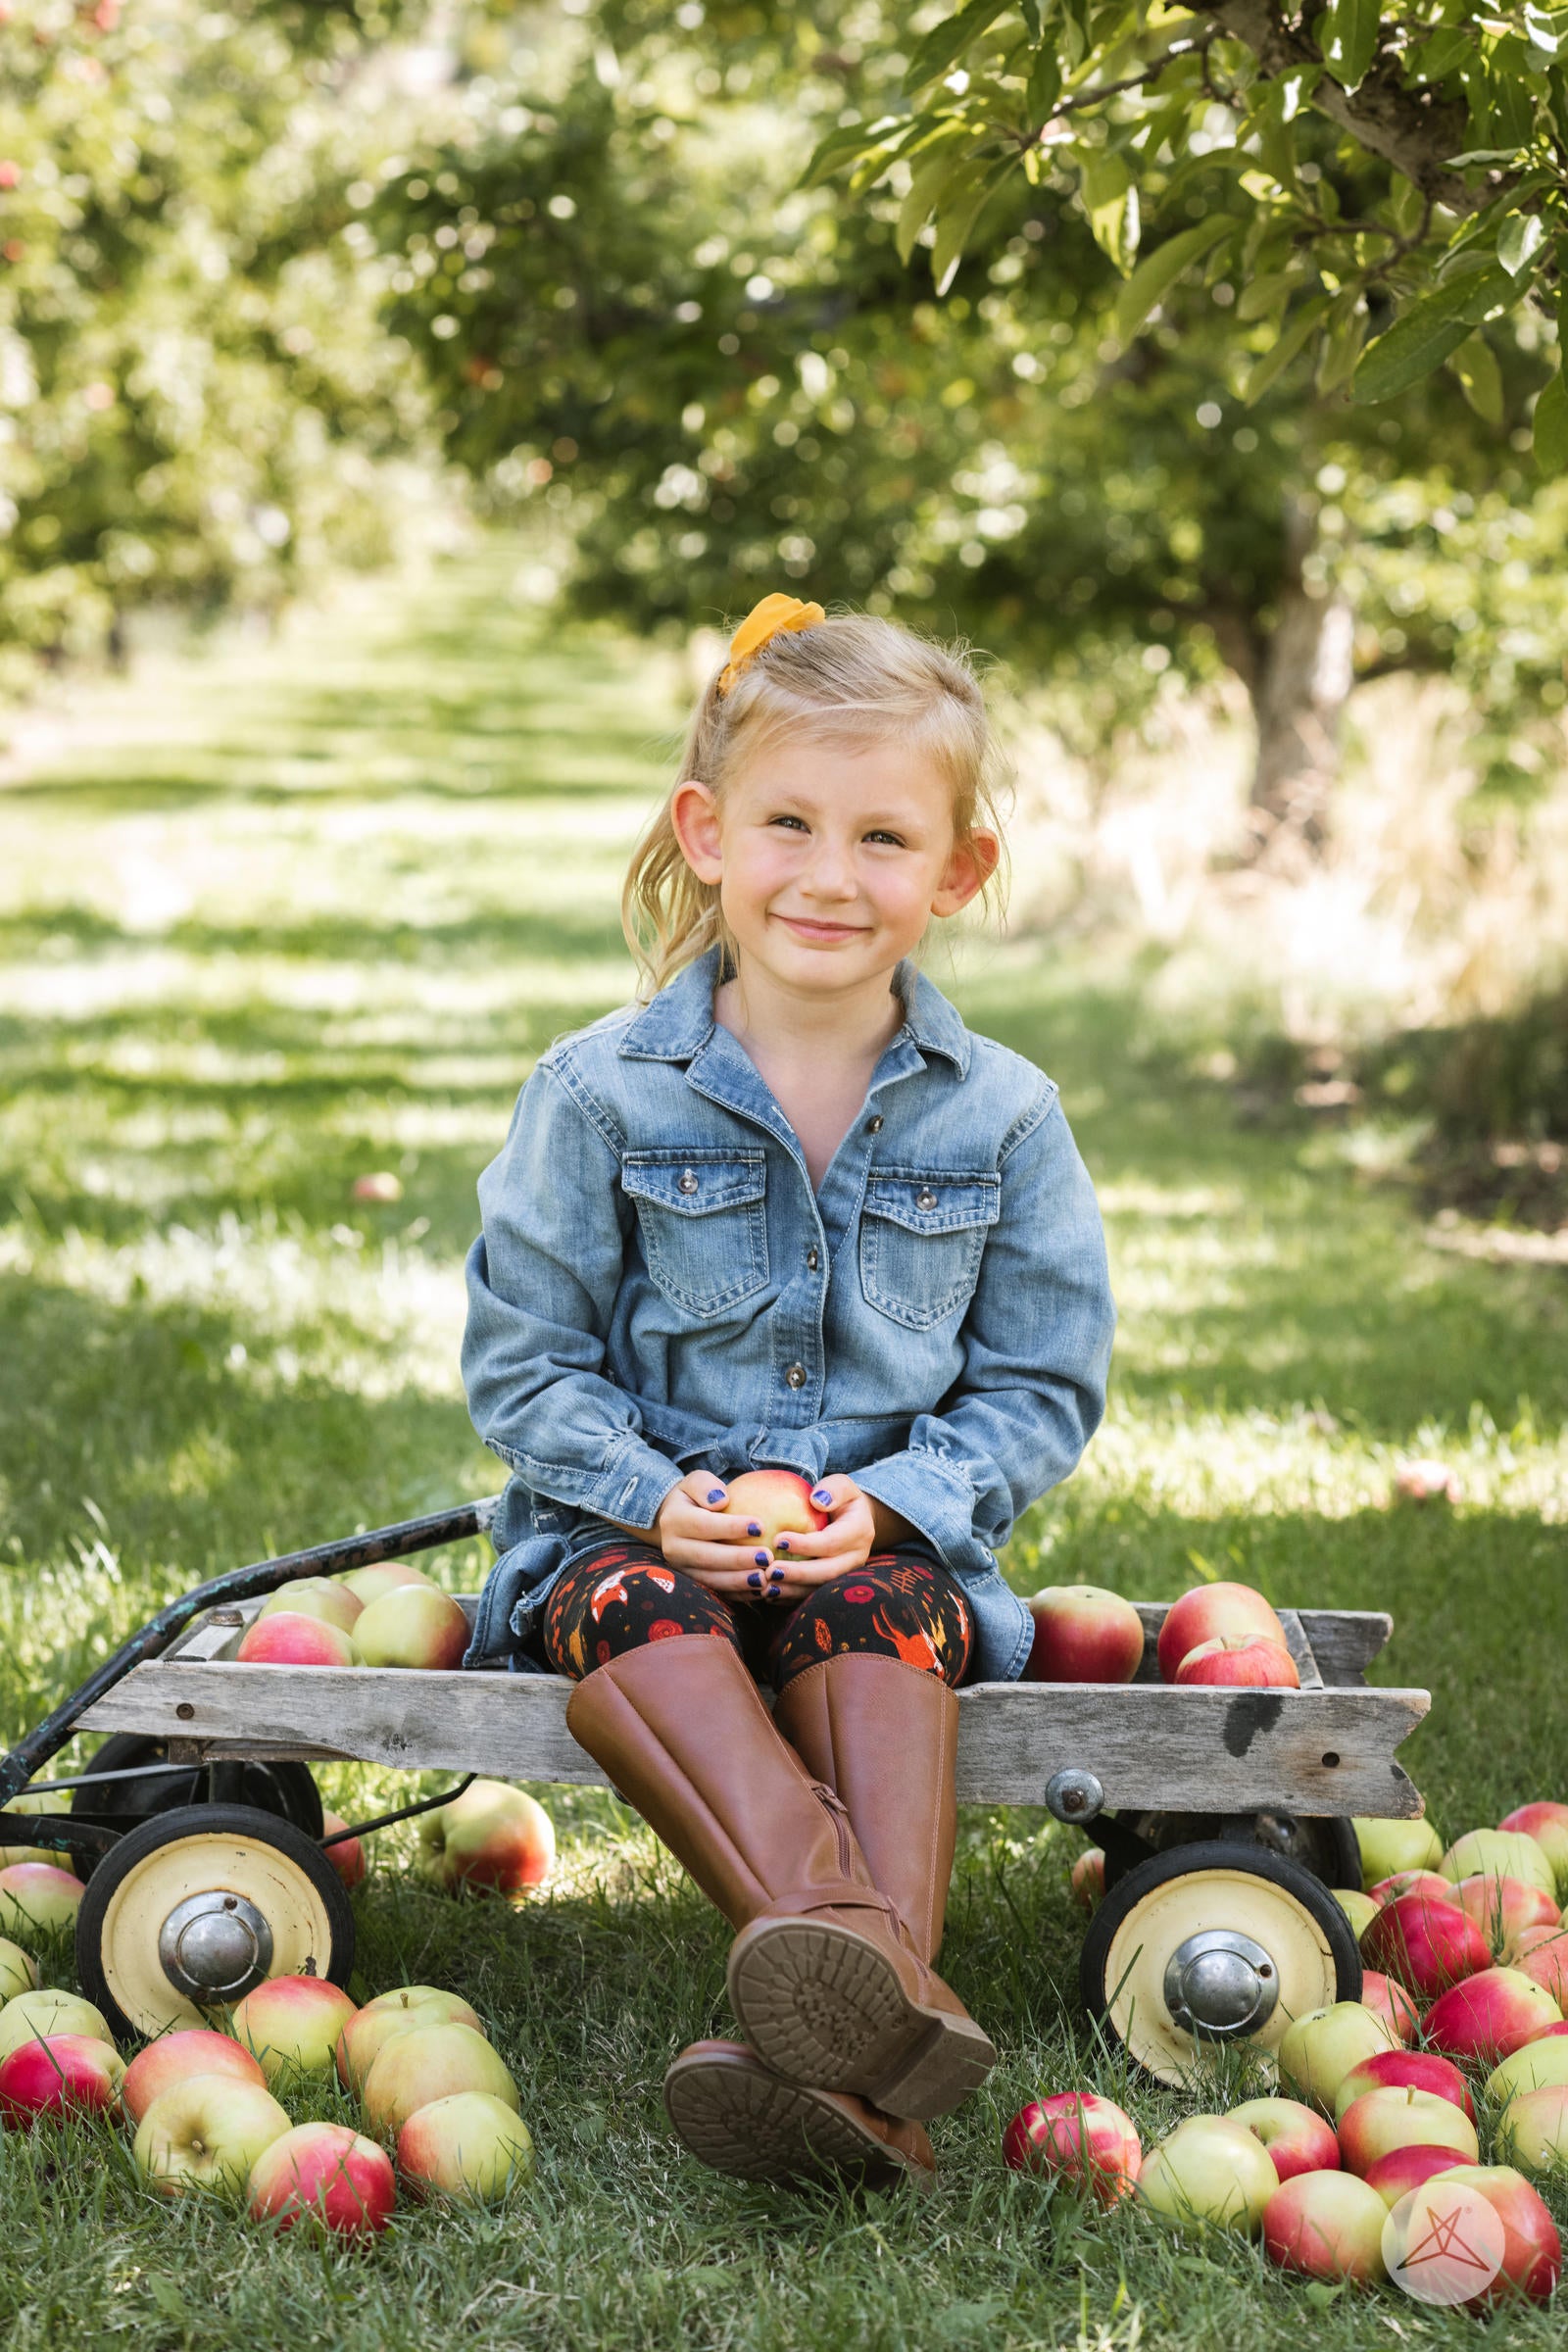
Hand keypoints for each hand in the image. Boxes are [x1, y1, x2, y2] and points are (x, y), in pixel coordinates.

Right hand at [653, 1471, 787, 1597]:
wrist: (673, 1521)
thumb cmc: (695, 1497)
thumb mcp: (696, 1481)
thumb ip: (705, 1485)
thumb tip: (720, 1500)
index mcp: (674, 1520)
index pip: (704, 1525)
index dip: (731, 1528)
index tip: (760, 1527)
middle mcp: (673, 1548)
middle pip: (707, 1556)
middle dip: (738, 1559)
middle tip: (766, 1557)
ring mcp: (681, 1569)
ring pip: (710, 1579)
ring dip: (738, 1581)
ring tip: (764, 1578)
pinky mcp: (692, 1583)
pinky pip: (715, 1592)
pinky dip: (738, 1594)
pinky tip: (759, 1590)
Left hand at [761, 1474, 898, 1598]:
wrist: (857, 1521)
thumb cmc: (841, 1499)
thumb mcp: (842, 1485)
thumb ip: (833, 1489)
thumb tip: (817, 1500)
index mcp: (859, 1532)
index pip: (832, 1542)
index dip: (806, 1544)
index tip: (778, 1540)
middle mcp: (856, 1557)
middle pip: (827, 1572)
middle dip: (798, 1574)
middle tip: (770, 1571)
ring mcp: (846, 1574)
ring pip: (820, 1588)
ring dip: (793, 1590)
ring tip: (766, 1587)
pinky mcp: (835, 1584)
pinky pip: (813, 1595)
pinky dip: (791, 1597)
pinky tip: (770, 1595)